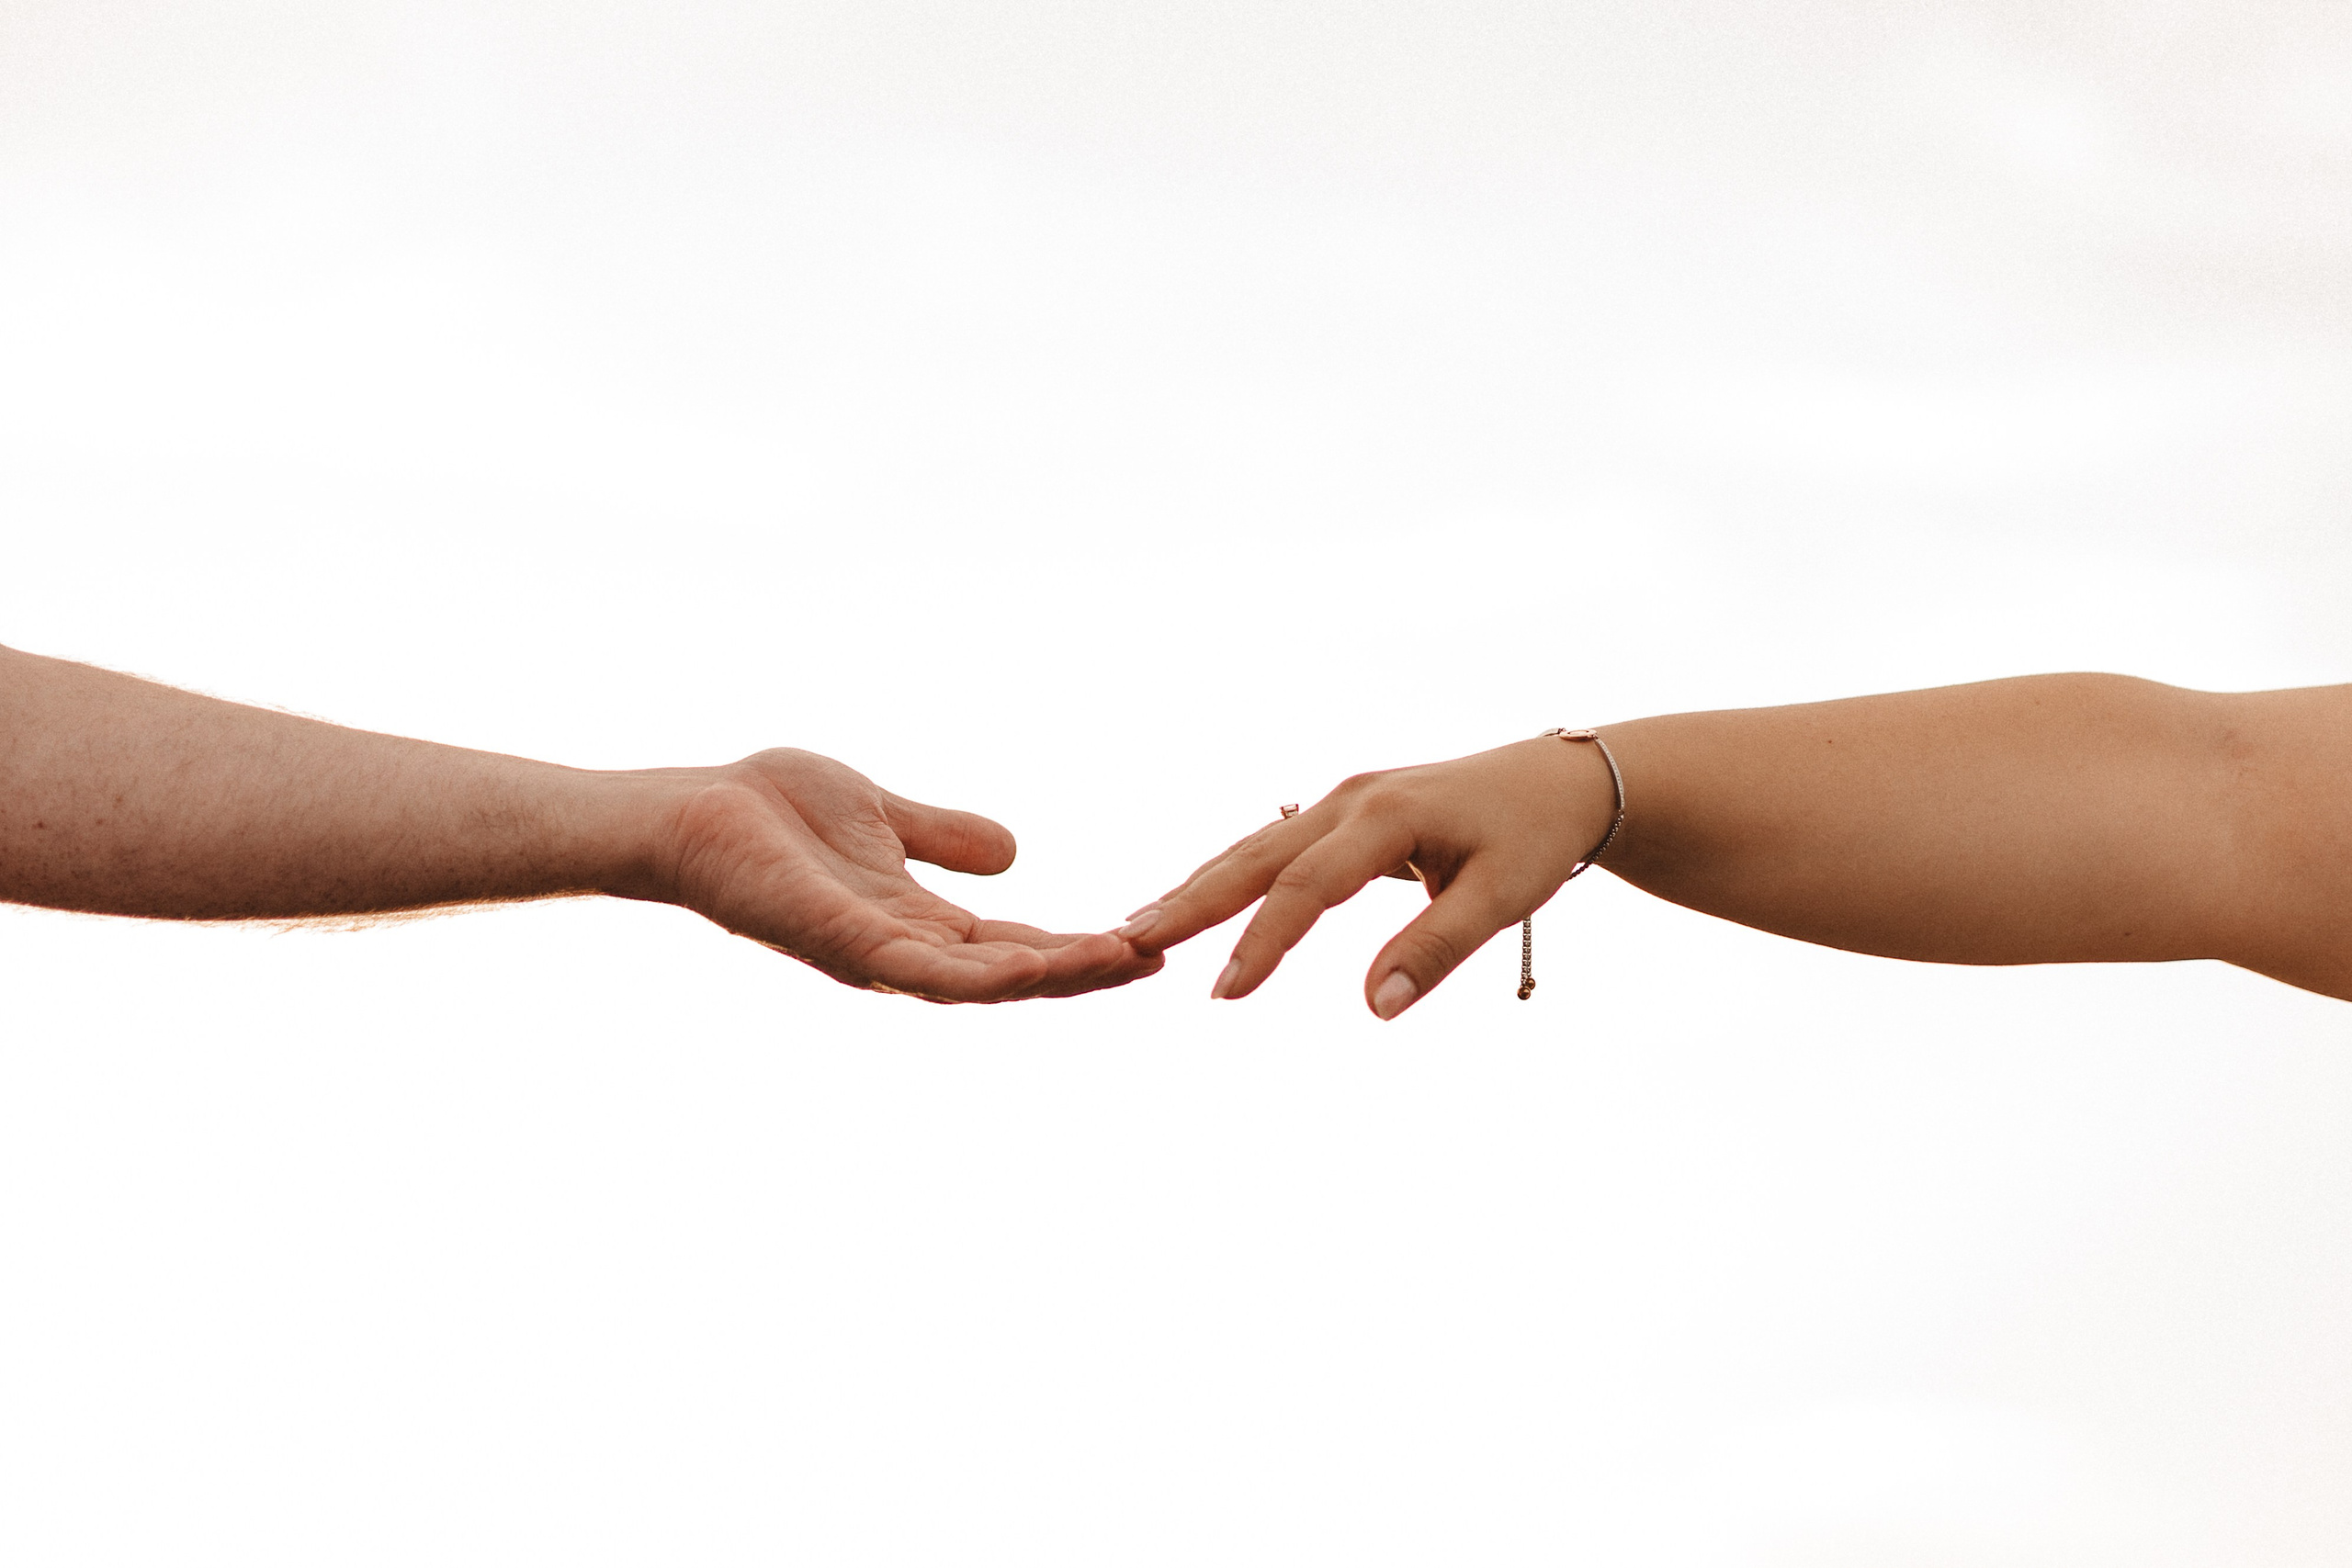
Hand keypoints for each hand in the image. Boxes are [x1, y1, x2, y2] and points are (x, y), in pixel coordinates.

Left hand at [656, 749, 1159, 1001]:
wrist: (686, 812)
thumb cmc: (766, 813)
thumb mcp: (884, 815)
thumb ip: (943, 837)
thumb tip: (1014, 855)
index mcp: (918, 923)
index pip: (1015, 944)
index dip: (1080, 948)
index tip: (1147, 943)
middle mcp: (904, 952)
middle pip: (1013, 975)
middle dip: (1086, 971)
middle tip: (1162, 959)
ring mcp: (875, 954)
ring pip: (982, 982)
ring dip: (1054, 976)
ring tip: (1122, 961)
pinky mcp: (843, 943)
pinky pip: (925, 970)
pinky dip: (983, 973)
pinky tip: (1035, 963)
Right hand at [1116, 737, 1619, 1018]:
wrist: (1559, 781)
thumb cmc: (1535, 839)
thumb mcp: (1502, 897)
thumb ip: (1436, 950)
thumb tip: (1375, 1010)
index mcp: (1387, 817)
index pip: (1308, 885)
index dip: (1265, 940)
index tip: (1225, 993)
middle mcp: (1350, 799)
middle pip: (1255, 855)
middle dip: (1193, 902)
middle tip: (1132, 943)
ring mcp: (1340, 799)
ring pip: (1253, 846)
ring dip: (1198, 886)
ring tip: (1139, 927)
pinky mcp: (1342, 810)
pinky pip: (1271, 845)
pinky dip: (1228, 874)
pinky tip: (1192, 901)